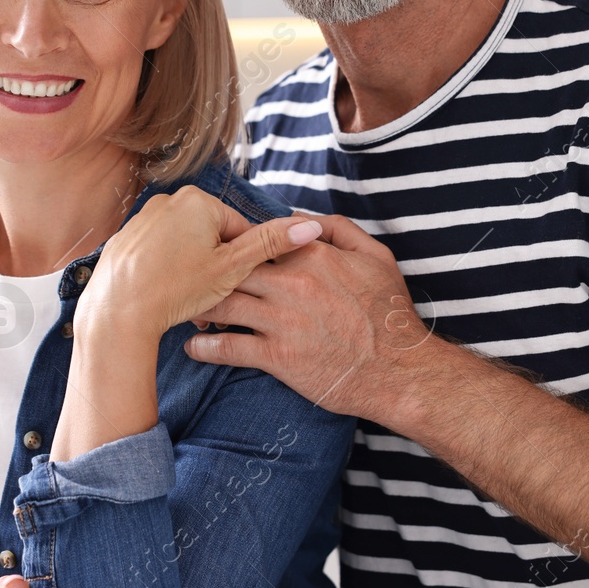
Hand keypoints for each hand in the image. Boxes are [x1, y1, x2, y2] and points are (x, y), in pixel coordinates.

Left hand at [80, 185, 324, 339]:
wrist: (117, 310)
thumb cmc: (176, 288)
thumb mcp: (232, 268)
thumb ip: (271, 244)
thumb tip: (309, 226)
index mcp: (198, 200)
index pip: (239, 229)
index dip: (244, 263)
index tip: (237, 287)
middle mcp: (167, 201)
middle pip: (210, 237)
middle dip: (217, 270)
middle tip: (212, 302)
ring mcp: (142, 218)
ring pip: (183, 247)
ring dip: (193, 274)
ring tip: (188, 304)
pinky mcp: (124, 239)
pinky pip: (157, 254)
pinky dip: (165, 273)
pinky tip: (164, 296)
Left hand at [185, 212, 428, 419]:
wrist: (400, 371)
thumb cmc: (389, 314)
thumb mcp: (376, 256)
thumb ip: (338, 228)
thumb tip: (300, 216)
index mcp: (312, 254)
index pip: (258, 239)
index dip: (236, 245)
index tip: (223, 253)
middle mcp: (292, 282)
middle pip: (232, 268)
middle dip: (209, 273)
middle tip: (194, 280)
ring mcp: (281, 319)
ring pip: (222, 304)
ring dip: (200, 306)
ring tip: (188, 309)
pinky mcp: (277, 356)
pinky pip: (228, 347)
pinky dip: (204, 347)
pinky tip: (194, 346)